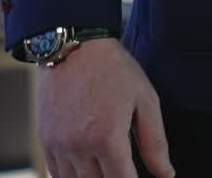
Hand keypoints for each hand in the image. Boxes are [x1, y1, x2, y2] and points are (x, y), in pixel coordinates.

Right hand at [37, 38, 173, 177]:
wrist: (75, 46)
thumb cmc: (113, 69)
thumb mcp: (145, 99)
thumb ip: (155, 142)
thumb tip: (166, 174)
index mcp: (107, 138)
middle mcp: (79, 147)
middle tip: (125, 168)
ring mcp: (59, 146)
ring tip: (108, 167)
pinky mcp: (45, 142)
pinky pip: (57, 175)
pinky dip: (73, 176)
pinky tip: (88, 167)